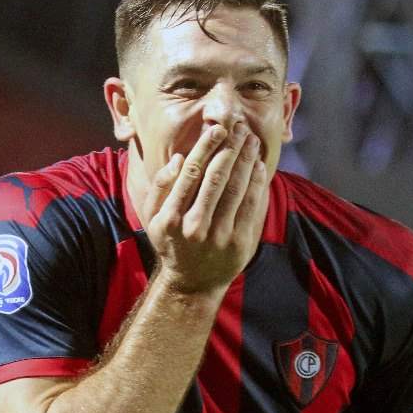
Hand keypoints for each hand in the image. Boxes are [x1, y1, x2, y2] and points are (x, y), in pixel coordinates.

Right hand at [142, 121, 267, 294]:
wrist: (192, 283)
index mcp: (171, 218)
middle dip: (231, 149)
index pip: (192, 174)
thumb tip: (178, 159)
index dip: (206, 148)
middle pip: (216, 178)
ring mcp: (219, 237)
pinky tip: (258, 165)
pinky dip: (256, 183)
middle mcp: (194, 228)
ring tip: (251, 141)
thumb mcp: (154, 218)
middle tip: (240, 129)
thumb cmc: (172, 243)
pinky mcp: (240, 243)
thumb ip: (161, 187)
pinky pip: (251, 206)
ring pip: (236, 189)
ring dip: (246, 161)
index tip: (217, 130)